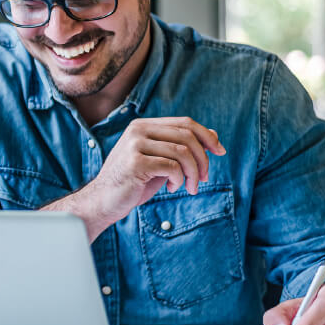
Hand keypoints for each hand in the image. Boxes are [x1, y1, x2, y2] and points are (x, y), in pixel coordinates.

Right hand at [44, 117, 224, 240]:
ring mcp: (135, 145)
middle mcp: (138, 130)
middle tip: (205, 178)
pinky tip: (173, 188)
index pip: (185, 123)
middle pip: (186, 136)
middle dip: (203, 159)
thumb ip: (181, 147)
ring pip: (182, 152)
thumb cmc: (134, 182)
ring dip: (193, 173)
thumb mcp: (160, 162)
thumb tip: (213, 136)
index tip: (220, 152)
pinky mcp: (135, 162)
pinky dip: (179, 179)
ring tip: (191, 187)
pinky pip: (171, 167)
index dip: (207, 136)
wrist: (104, 201)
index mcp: (144, 126)